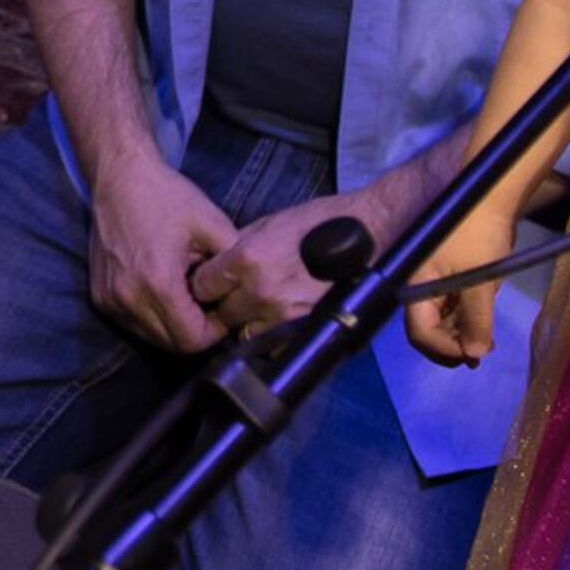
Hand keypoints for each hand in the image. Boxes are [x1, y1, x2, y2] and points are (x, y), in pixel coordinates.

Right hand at [87, 155, 242, 353]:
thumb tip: (244, 297)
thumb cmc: (166, 196)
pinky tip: (162, 292)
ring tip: (184, 297)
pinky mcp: (100, 296)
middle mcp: (128, 298)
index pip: (191, 340)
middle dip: (194, 332)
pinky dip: (151, 318)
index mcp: (158, 282)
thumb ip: (233, 266)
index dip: (214, 332)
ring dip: (172, 327)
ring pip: (150, 338)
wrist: (119, 176)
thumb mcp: (213, 224)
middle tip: (206, 305)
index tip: (222, 310)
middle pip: (171, 345)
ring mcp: (109, 299)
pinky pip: (132, 324)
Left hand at [190, 190, 377, 336]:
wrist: (366, 233)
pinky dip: (271, 337)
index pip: (202, 285)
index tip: (209, 284)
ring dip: (246, 323)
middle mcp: (261, 291)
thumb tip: (214, 263)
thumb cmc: (319, 222)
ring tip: (257, 309)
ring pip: (243, 333)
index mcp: (247, 259)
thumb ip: (237, 247)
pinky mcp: (305, 331)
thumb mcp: (268, 224)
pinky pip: (273, 347)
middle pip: (221, 312)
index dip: (204, 284)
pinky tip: (277, 321)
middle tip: (233, 296)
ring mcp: (284, 315)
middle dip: (223, 304)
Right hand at [407, 210, 513, 367]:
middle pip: (427, 330)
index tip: (473, 356)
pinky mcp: (451, 276)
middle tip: (479, 356)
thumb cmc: (478, 236)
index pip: (420, 332)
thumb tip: (474, 356)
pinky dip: (467, 320)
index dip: (444, 349)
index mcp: (417, 285)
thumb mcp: (479, 282)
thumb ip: (476, 320)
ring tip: (487, 344)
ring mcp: (436, 281)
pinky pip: (454, 307)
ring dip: (462, 336)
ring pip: (442, 321)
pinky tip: (485, 327)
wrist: (490, 197)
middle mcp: (421, 286)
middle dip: (452, 347)